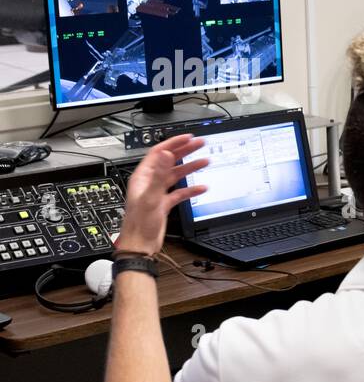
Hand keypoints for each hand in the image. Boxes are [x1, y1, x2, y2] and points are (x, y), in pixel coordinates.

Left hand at [115, 135, 208, 256]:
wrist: (140, 244)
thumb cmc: (139, 223)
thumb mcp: (151, 197)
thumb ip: (159, 175)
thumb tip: (165, 155)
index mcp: (144, 177)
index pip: (159, 153)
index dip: (173, 143)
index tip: (187, 137)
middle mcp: (151, 182)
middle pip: (170, 161)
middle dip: (185, 151)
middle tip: (200, 144)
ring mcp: (158, 193)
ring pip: (177, 175)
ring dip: (191, 168)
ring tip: (205, 162)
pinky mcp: (165, 203)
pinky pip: (181, 192)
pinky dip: (191, 189)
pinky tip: (201, 188)